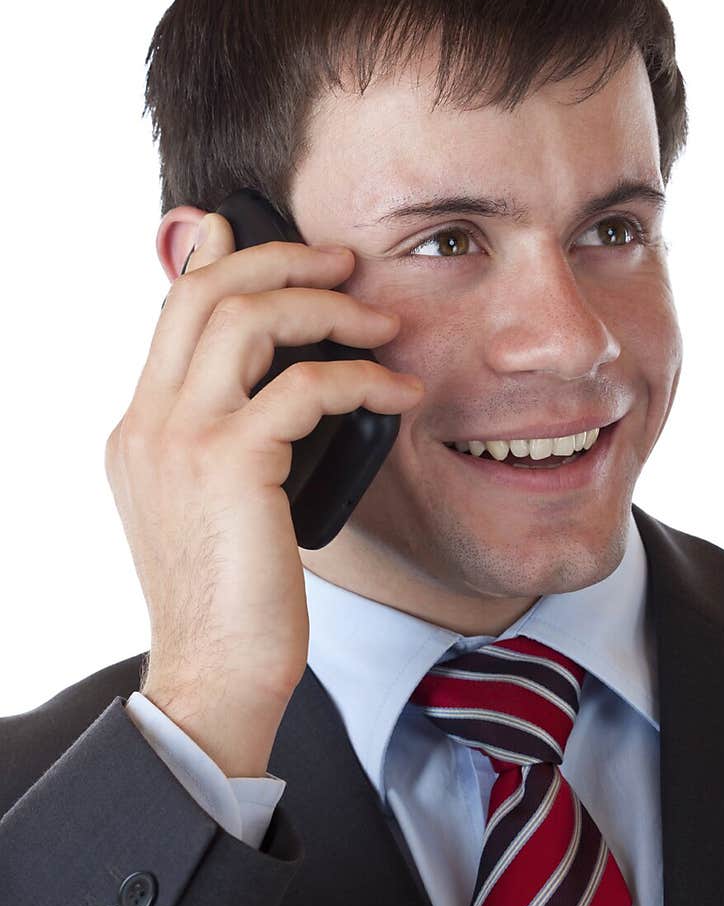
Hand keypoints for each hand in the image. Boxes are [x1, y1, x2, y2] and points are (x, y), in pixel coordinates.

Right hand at [104, 212, 423, 775]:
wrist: (215, 674)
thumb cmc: (232, 598)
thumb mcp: (215, 506)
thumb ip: (231, 438)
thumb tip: (282, 386)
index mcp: (141, 430)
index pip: (173, 313)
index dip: (218, 259)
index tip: (258, 231)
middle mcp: (149, 423)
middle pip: (205, 292)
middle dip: (281, 260)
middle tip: (343, 261)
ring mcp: (181, 440)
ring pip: (247, 319)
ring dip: (326, 307)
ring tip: (382, 323)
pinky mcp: (230, 464)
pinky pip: (304, 386)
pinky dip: (362, 380)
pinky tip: (399, 396)